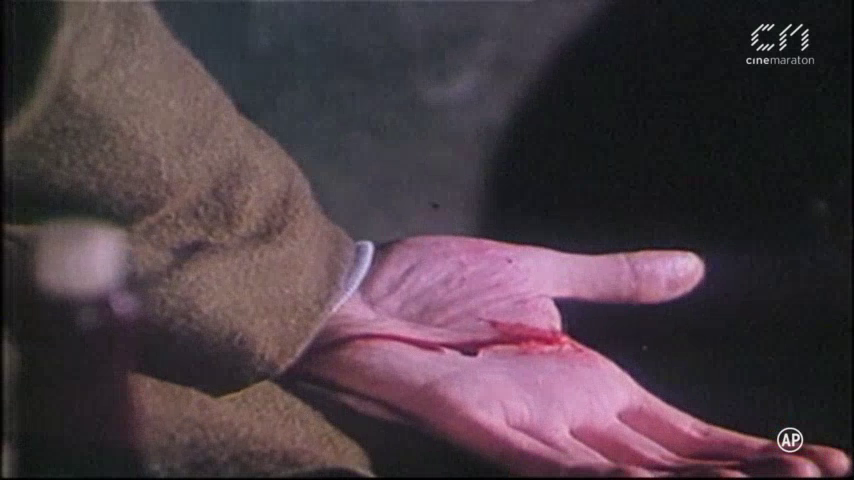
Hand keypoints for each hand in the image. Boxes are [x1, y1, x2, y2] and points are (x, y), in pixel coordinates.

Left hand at [297, 236, 850, 476]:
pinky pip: (559, 471)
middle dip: (746, 474)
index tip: (821, 458)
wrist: (363, 294)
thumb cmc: (438, 286)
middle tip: (824, 476)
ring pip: (629, 477)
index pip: (688, 433)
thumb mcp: (544, 274)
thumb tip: (694, 268)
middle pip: (676, 464)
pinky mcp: (492, 434)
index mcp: (591, 385)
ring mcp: (535, 434)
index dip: (749, 449)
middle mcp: (573, 420)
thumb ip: (615, 280)